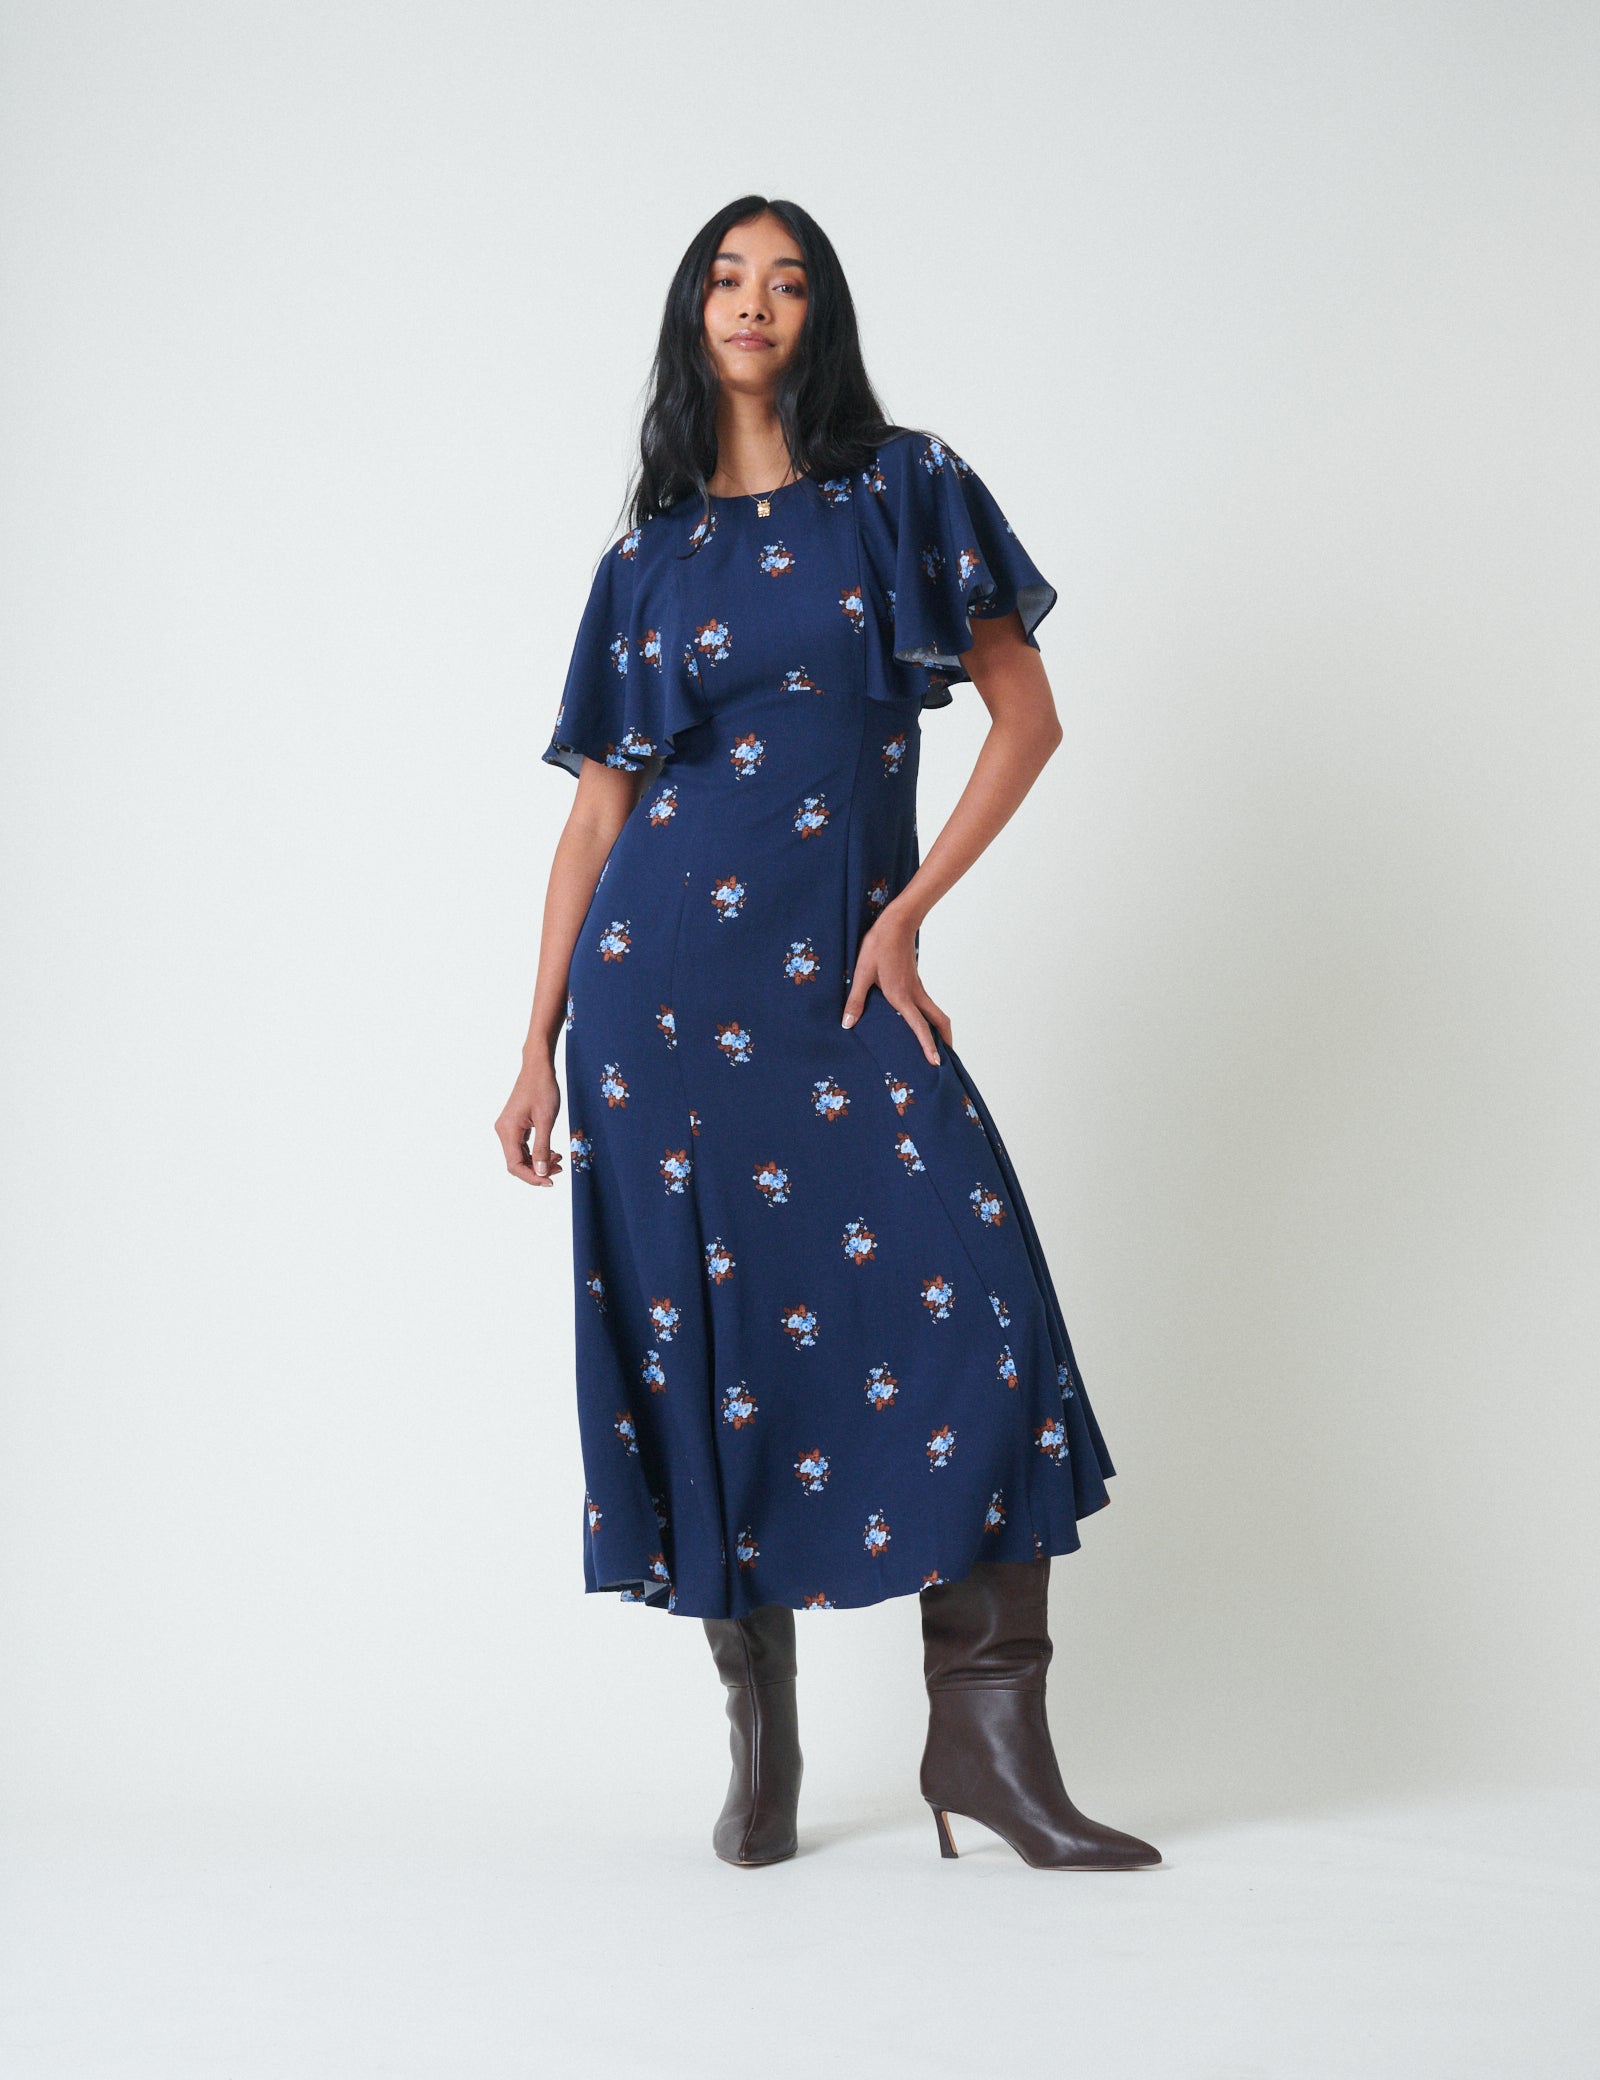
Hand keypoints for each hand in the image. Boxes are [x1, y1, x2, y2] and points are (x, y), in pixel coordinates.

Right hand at [497, 1058, 565, 1186]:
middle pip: (516, 1162)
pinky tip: (552, 1152)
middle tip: (559, 1170)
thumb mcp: (546, 1120)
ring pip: (521, 1155)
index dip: (532, 1177)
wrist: (538, 1068)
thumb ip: (543, 1148)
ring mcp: (508, 1128)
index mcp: (507, 1130)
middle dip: (537, 1170)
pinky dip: (537, 1152)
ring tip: (559, 1160)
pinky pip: (523, 1146)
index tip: (550, 1181)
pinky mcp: (515, 1125)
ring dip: (538, 1162)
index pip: (515, 1165)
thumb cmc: (542, 1089)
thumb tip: (541, 1172)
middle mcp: (504, 1131)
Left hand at [840, 903, 950, 1066]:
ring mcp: (917, 988)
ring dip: (939, 1030)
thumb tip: (847, 1024)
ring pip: (935, 1013)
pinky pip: (927, 1005)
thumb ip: (856, 1000)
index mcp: (902, 996)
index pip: (920, 1026)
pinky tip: (919, 1023)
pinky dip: (929, 1018)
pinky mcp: (915, 982)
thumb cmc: (879, 945)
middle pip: (939, 1021)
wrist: (897, 922)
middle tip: (944, 1060)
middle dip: (944, 1040)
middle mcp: (914, 995)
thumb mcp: (862, 972)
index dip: (928, 1045)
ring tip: (936, 1045)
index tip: (936, 1063)